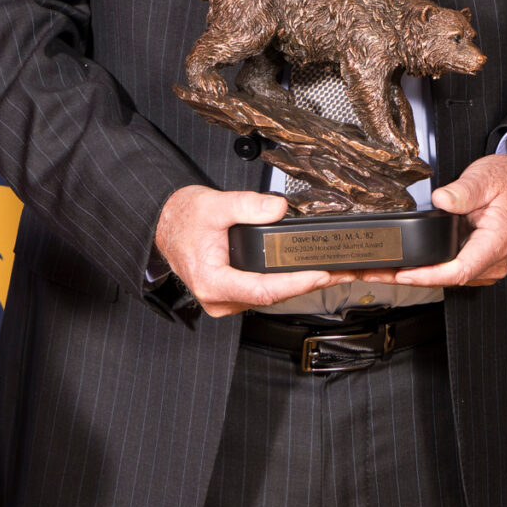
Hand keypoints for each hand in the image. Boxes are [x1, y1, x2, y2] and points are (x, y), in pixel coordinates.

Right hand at [155, 185, 352, 316]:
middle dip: (308, 283)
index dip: (296, 283)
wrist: (163, 226)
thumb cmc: (182, 220)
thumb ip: (247, 206)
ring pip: (270, 297)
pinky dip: (286, 282)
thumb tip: (278, 209)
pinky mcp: (233, 295)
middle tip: (343, 272)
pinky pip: (264, 292)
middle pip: (273, 296)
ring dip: (300, 283)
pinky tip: (306, 272)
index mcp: (213, 282)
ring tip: (333, 272)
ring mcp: (226, 300)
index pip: (263, 289)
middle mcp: (220, 299)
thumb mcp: (214, 205)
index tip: (321, 275)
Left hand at [372, 144, 506, 289]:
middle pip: (445, 279)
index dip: (428, 275)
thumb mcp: (487, 178)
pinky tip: (402, 264)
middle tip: (372, 272)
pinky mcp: (477, 263)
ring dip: (412, 275)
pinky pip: (448, 271)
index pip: (458, 270)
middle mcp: (492, 262)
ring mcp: (485, 266)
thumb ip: (465, 190)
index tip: (402, 273)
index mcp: (496, 244)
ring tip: (377, 269)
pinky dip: (425, 269)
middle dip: (407, 277)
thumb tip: (442, 199)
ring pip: (445, 278)